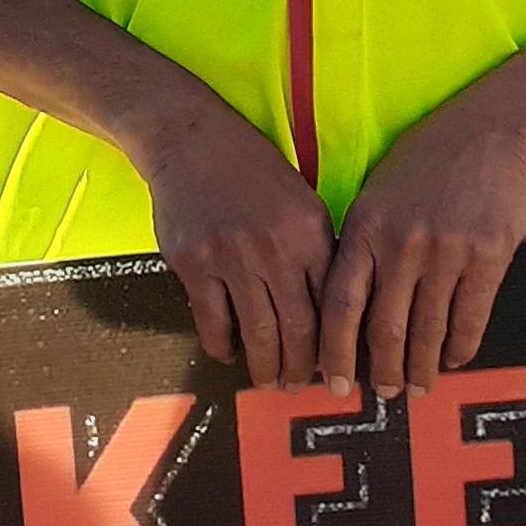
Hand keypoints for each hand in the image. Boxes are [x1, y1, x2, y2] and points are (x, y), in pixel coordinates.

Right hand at [139, 87, 333, 390]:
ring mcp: (231, 255)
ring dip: (264, 365)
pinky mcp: (193, 261)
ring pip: (256, 330)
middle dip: (301, 368)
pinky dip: (221, 344)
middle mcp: (274, 247)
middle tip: (299, 386)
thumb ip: (316, 249)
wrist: (190, 139)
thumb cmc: (249, 169)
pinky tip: (227, 352)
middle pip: (297, 328)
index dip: (335, 345)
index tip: (335, 367)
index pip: (332, 304)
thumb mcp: (299, 199)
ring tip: (267, 379)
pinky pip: (211, 319)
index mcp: (309, 231)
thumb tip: (332, 310)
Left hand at [318, 72, 525, 398]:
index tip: (334, 381)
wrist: (490, 132)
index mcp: (366, 228)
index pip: (340, 305)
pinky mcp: (489, 256)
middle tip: (383, 393)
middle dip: (382, 371)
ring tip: (418, 388)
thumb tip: (342, 311)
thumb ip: (360, 247)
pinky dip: (461, 346)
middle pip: (385, 328)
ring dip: (422, 367)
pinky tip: (454, 358)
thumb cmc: (426, 163)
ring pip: (429, 330)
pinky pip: (471, 317)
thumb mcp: (376, 195)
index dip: (334, 351)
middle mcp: (402, 243)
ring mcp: (447, 252)